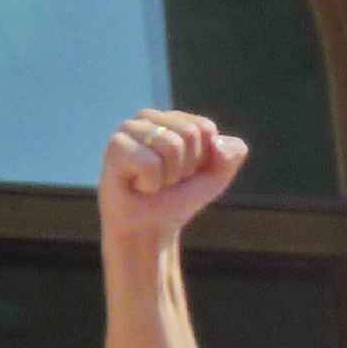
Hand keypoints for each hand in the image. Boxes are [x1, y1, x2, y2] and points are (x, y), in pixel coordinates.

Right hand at [99, 108, 246, 245]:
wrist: (149, 230)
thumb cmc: (177, 201)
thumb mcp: (214, 180)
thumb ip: (230, 157)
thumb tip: (218, 143)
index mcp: (173, 119)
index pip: (205, 128)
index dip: (202, 159)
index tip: (184, 174)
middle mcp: (149, 117)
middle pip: (190, 133)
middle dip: (185, 167)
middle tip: (166, 180)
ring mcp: (129, 128)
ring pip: (171, 145)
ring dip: (167, 177)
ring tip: (150, 183)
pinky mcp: (115, 145)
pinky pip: (149, 163)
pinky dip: (150, 183)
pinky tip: (136, 185)